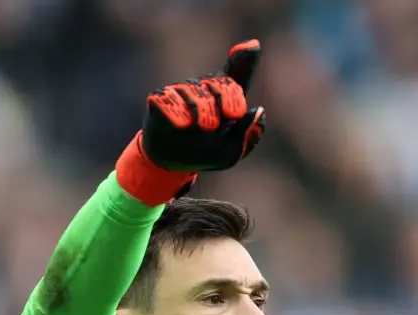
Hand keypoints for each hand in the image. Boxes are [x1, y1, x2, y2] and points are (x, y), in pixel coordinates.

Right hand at [116, 40, 266, 205]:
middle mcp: (203, 87)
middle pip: (220, 82)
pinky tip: (184, 125)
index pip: (238, 71)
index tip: (253, 47)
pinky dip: (179, 113)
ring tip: (204, 127)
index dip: (246, 57)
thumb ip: (248, 133)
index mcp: (225, 95)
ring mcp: (181, 90)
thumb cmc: (206, 152)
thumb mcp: (232, 151)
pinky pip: (169, 99)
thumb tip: (258, 111)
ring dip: (203, 111)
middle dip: (226, 99)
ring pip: (195, 91)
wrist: (173, 164)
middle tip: (227, 118)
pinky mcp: (159, 98)